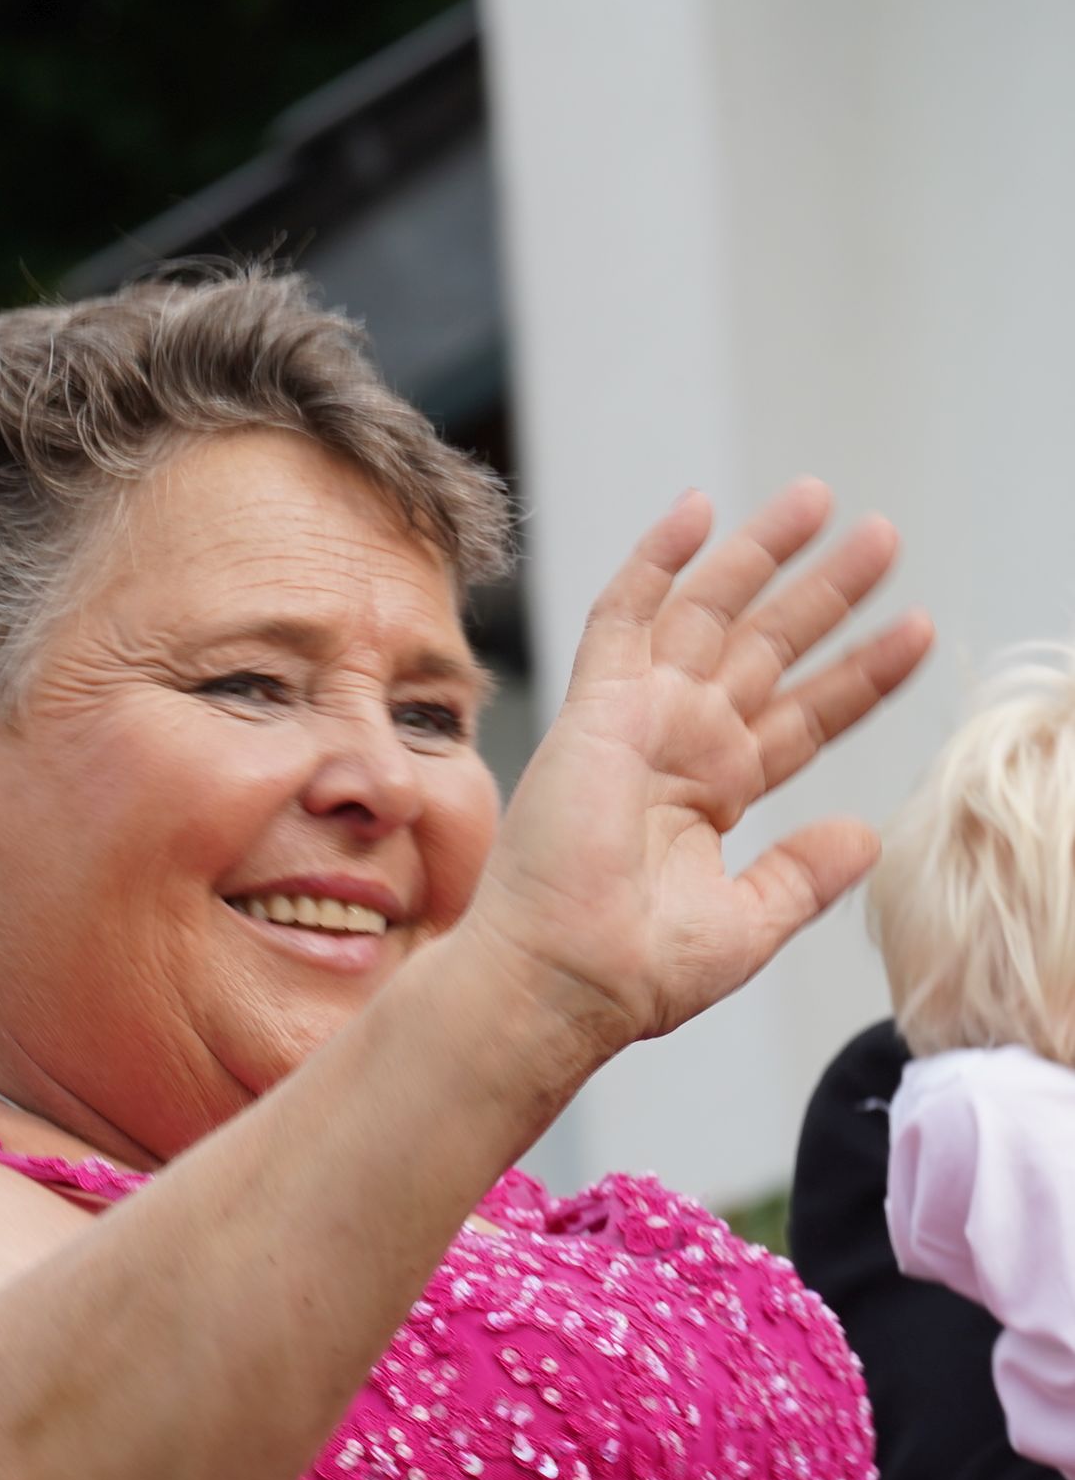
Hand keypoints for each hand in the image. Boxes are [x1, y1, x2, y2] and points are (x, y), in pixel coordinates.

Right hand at [478, 477, 930, 1053]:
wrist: (564, 977)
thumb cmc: (633, 970)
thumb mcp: (749, 924)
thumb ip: (805, 874)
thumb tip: (865, 836)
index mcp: (715, 794)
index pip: (803, 715)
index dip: (859, 674)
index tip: (914, 633)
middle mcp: (680, 745)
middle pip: (765, 647)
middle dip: (824, 592)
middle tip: (880, 538)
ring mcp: (638, 720)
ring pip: (707, 613)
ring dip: (760, 554)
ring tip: (820, 502)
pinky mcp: (595, 707)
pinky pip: (624, 615)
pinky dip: (656, 560)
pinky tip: (697, 510)